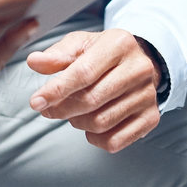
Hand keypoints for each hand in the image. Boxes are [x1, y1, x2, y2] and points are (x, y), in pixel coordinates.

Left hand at [25, 28, 162, 152]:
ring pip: (101, 123)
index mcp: (119, 44)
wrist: (141, 63)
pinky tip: (90, 124)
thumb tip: (34, 62)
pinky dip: (95, 139)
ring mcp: (148, 95)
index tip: (36, 102)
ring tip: (73, 112)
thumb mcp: (81, 45)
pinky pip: (115, 142)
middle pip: (91, 101)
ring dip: (77, 122)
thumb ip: (57, 54)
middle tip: (49, 109)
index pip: (83, 73)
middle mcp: (139, 69)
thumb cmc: (104, 54)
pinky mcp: (151, 117)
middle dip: (62, 109)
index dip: (56, 90)